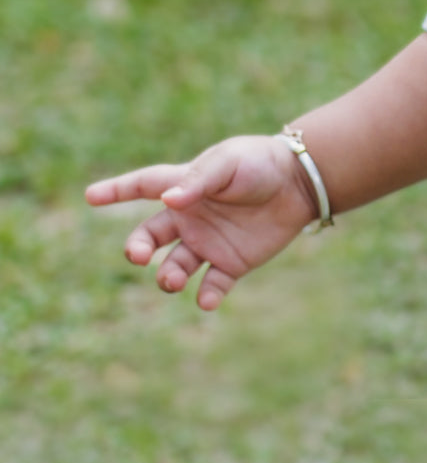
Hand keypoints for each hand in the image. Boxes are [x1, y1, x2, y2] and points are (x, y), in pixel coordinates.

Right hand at [85, 135, 318, 309]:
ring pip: (175, 266)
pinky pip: (212, 285)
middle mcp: (189, 218)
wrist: (300, 183)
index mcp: (184, 186)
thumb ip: (199, 181)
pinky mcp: (232, 263)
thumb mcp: (229, 163)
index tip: (90, 197)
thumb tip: (169, 200)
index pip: (143, 187)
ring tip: (171, 279)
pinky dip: (206, 295)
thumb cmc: (260, 163)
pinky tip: (206, 299)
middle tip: (138, 255)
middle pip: (150, 236)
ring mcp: (208, 242)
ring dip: (168, 276)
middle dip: (138, 248)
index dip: (116, 190)